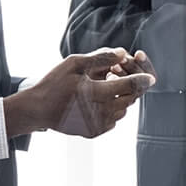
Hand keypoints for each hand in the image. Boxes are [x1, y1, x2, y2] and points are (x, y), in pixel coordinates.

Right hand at [6, 48, 154, 139]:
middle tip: (117, 77)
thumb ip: (100, 57)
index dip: (142, 78)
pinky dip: (111, 109)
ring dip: (120, 98)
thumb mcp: (73, 64)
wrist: (36, 110)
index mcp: (95, 93)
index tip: (149, 77)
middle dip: (129, 87)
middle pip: (130, 99)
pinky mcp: (94, 132)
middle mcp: (98, 112)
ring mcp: (96, 125)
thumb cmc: (53, 84)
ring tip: (103, 88)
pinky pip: (113, 120)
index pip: (130, 86)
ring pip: (123, 110)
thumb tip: (122, 53)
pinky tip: (97, 101)